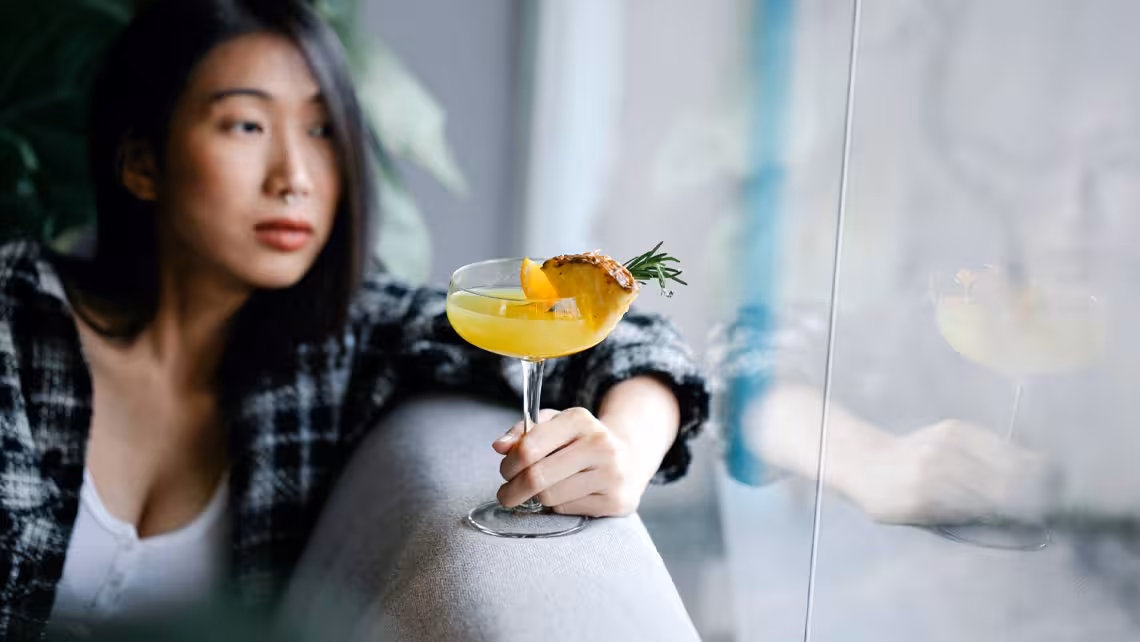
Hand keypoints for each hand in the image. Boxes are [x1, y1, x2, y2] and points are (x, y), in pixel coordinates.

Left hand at [492, 407, 649, 516]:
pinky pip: (568, 510)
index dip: (509, 464)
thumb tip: (499, 446)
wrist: (630, 457)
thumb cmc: (582, 441)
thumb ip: (523, 432)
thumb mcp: (555, 425)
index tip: (505, 472)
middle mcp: (600, 445)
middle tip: (506, 494)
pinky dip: (560, 506)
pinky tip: (569, 494)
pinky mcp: (616, 501)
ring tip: (544, 489)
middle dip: (513, 490)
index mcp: (580, 419)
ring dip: (538, 498)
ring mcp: (611, 474)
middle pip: (537, 477)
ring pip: (550, 497)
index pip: (529, 447)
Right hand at [840, 420, 1058, 525]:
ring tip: (1027, 516)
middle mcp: (944, 452)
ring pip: (985, 499)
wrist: (863, 463)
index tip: (1056, 483)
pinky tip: (992, 519)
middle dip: (1028, 494)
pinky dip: (981, 518)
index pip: (1009, 455)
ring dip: (1009, 510)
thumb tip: (1036, 466)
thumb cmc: (913, 453)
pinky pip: (961, 514)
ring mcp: (930, 478)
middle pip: (1002, 479)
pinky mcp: (919, 502)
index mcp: (955, 433)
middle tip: (1047, 505)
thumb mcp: (946, 438)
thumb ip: (984, 449)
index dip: (1037, 472)